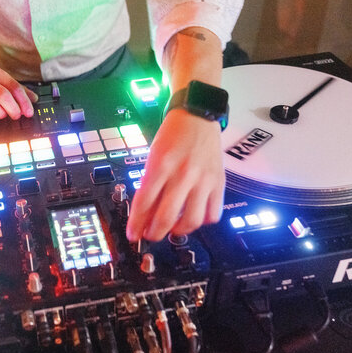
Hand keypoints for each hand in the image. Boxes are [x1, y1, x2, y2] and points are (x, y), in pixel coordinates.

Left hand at [126, 110, 224, 241]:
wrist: (197, 117)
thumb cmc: (172, 135)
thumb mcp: (153, 156)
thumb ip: (150, 183)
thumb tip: (144, 213)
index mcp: (161, 165)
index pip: (144, 202)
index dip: (136, 224)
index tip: (132, 234)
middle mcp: (182, 174)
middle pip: (166, 216)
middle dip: (154, 233)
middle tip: (150, 235)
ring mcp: (203, 180)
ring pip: (191, 220)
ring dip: (178, 231)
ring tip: (172, 229)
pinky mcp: (219, 183)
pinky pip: (213, 213)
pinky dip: (202, 222)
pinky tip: (194, 217)